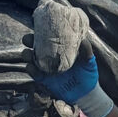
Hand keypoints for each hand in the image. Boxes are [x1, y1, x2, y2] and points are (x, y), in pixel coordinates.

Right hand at [29, 0, 113, 116]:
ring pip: (31, 57)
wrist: (86, 93)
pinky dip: (30, 69)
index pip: (47, 36)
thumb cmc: (88, 74)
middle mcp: (50, 55)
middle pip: (35, 44)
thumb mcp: (89, 61)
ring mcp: (45, 66)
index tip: (36, 23)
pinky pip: (33, 72)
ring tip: (28, 54)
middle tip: (28, 39)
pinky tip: (31, 67)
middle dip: (29, 40)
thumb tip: (83, 40)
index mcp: (59, 47)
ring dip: (27, 54)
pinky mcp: (43, 79)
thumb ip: (86, 51)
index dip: (40, 29)